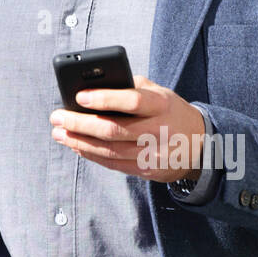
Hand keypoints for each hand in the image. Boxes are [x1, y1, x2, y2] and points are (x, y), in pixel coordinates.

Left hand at [49, 74, 205, 182]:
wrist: (200, 145)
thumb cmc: (169, 111)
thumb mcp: (159, 92)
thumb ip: (131, 86)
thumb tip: (93, 86)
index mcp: (162, 105)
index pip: (131, 101)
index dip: (104, 99)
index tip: (79, 96)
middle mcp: (159, 130)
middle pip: (113, 129)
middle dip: (79, 124)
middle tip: (57, 117)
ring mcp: (154, 154)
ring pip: (109, 151)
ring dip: (79, 142)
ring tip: (59, 133)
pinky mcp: (148, 170)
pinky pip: (113, 164)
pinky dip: (91, 155)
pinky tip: (76, 146)